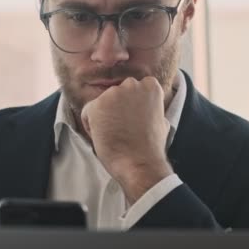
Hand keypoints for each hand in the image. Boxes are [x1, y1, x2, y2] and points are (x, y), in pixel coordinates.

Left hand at [81, 76, 173, 203]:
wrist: (140, 164)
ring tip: (114, 135)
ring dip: (104, 118)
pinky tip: (104, 138)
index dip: (131, 107)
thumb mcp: (161, 121)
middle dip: (116, 109)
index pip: (133, 90)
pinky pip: (87, 114)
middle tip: (122, 129)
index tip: (133, 121)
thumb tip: (149, 109)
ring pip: (101, 104)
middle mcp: (131, 84)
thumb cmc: (151, 147)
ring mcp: (113, 94)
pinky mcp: (96, 105)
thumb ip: (151, 109)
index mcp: (150, 86)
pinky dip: (92, 127)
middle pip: (116, 94)